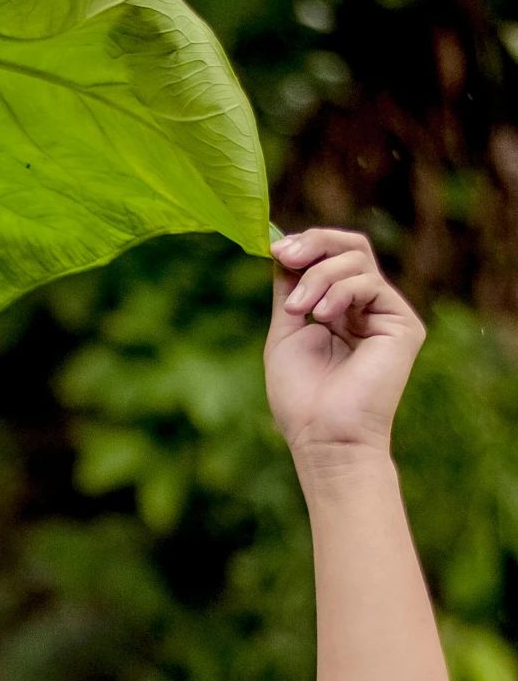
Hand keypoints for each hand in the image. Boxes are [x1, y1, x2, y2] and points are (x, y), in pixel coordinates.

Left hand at [266, 227, 424, 464]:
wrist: (323, 436)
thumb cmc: (301, 397)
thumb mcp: (286, 332)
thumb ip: (288, 290)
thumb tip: (282, 247)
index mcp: (340, 310)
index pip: (331, 258)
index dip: (306, 245)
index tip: (276, 249)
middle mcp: (367, 308)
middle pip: (351, 247)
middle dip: (315, 244)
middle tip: (285, 254)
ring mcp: (386, 314)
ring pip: (357, 261)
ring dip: (318, 277)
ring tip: (300, 310)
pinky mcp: (403, 325)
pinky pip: (371, 284)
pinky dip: (340, 291)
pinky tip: (323, 316)